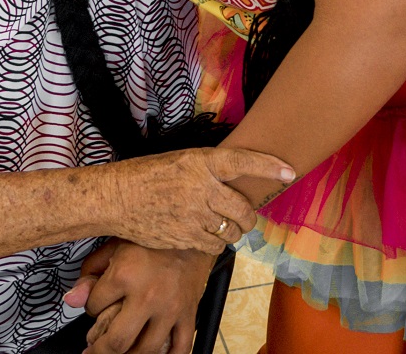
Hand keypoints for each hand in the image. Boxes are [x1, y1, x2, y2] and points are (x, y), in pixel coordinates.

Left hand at [78, 243, 214, 353]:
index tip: (94, 306)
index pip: (94, 306)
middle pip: (118, 341)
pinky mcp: (189, 313)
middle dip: (99, 351)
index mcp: (125, 275)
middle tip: (91, 352)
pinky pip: (181, 347)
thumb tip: (71, 299)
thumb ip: (90, 272)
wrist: (190, 229)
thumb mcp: (114, 245)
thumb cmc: (151, 236)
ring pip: (146, 350)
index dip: (89, 309)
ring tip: (119, 353)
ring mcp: (170, 308)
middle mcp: (147, 296)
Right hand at [108, 148, 292, 254]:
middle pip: (243, 209)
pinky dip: (216, 243)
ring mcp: (194, 215)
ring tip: (223, 226)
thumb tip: (238, 180)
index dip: (268, 166)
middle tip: (245, 217)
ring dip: (233, 231)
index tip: (289, 172)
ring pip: (232, 230)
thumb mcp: (180, 160)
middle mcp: (201, 187)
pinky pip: (215, 245)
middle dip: (249, 217)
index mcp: (200, 162)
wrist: (116, 198)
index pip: (242, 161)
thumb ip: (208, 170)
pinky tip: (206, 235)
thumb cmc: (147, 176)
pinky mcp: (186, 237)